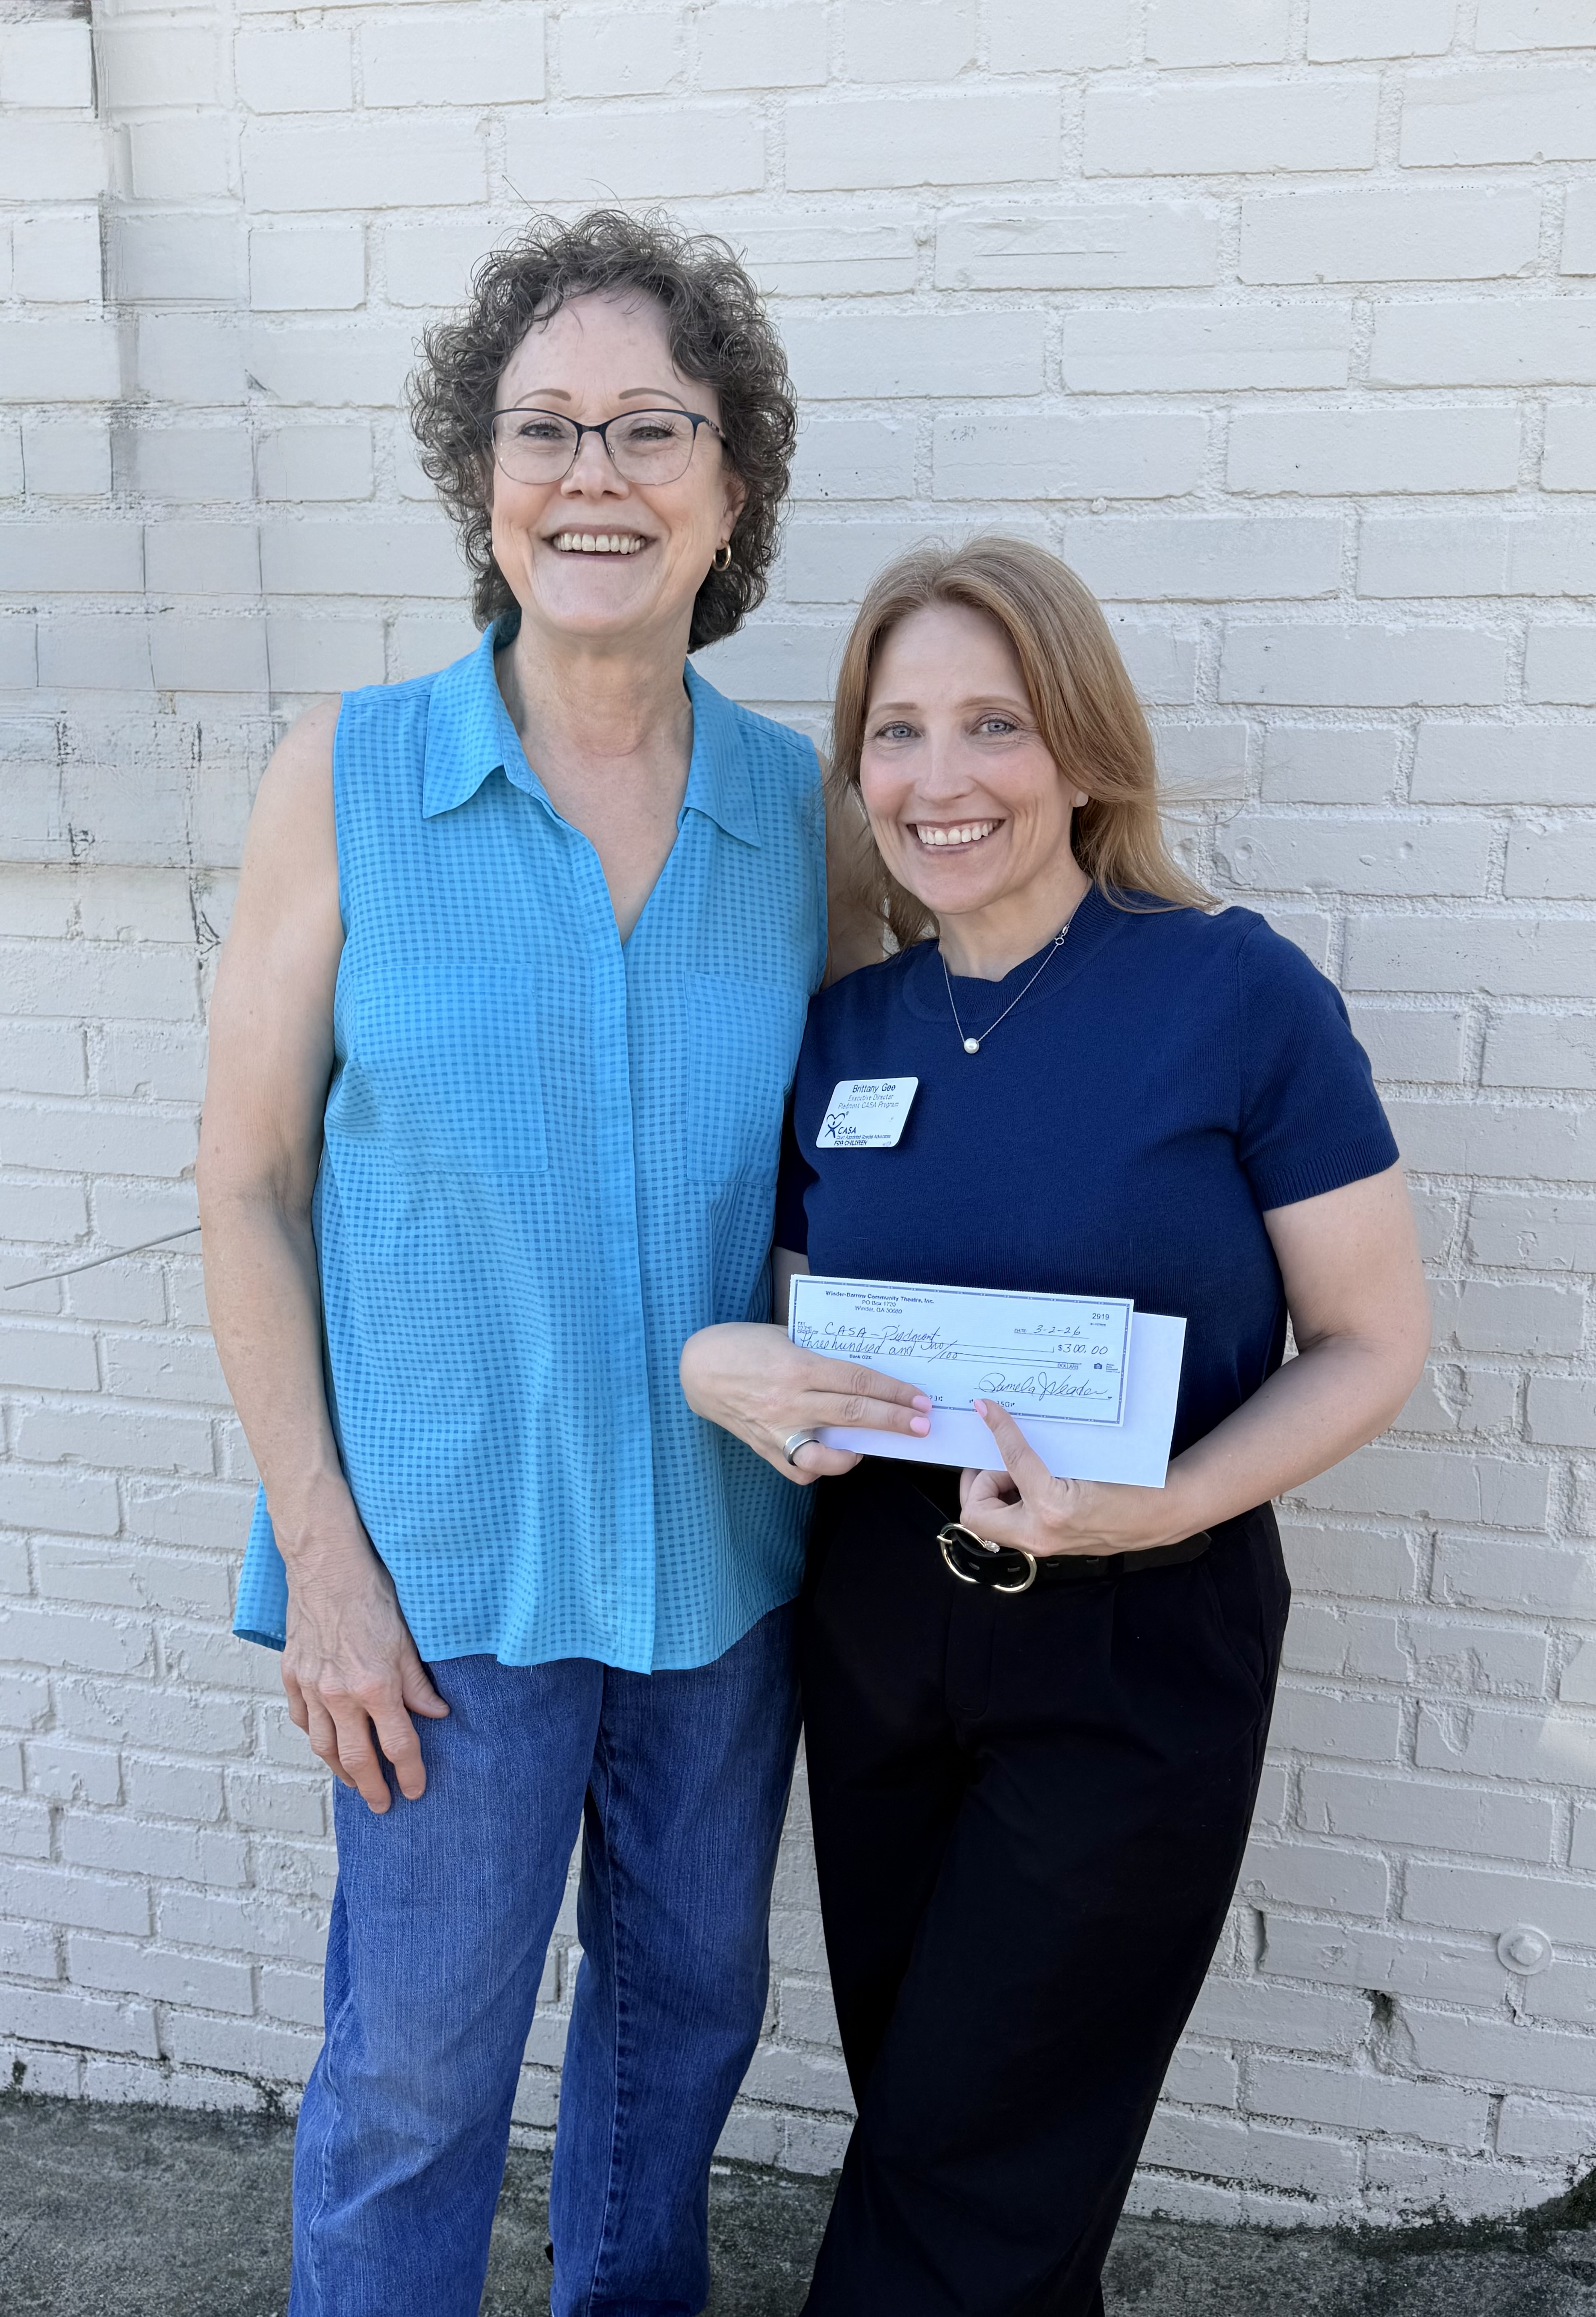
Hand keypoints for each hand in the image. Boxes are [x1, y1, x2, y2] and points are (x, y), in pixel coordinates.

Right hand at [280, 1510, 448, 1811]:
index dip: (409, 1773)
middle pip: (356, 1758)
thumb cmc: (373, 1595)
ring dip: (340, 1771)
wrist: (327, 1566)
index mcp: (375, 1686)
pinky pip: (302, 1719)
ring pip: (324, 1746)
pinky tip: (326, 1743)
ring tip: (355, 1783)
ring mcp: (311, 1687)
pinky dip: (315, 1737)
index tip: (415, 1791)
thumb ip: (419, 1684)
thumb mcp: (409, 1639)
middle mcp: (340, 1694)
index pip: (398, 1745)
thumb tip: (437, 1715)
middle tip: (382, 1806)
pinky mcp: (292, 1675)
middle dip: (372, 1787)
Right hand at [681, 1322, 930, 1481]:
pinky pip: (802, 1469)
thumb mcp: (785, 1337)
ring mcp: (778, 1428)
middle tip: (922, 1425)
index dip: (894, 1392)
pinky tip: (835, 1456)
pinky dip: (824, 1467)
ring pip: (830, 1450)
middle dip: (893, 1420)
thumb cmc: (743, 1344)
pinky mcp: (766, 1447)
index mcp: (798, 1367)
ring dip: (862, 1451)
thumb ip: (819, 1356)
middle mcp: (790, 1401)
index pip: (858, 1381)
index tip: (918, 1399)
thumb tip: (859, 1373)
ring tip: (879, 1446)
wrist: (697, 1369)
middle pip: (854, 1413)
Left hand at [959, 1399, 1190, 1558]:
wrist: (1158, 1515)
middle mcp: (1041, 1534)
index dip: (1000, 1431)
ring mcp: (1041, 1544)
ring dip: (991, 1493)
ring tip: (1014, 1471)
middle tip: (994, 1458)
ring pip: (987, 1521)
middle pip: (974, 1512)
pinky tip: (1027, 1483)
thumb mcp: (1085, 1460)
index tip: (988, 1410)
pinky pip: (1009, 1523)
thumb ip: (1042, 1449)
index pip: (1012, 1461)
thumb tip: (1005, 1422)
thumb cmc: (1132, 1486)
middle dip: (977, 1482)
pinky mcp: (1046, 1544)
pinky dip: (1008, 1501)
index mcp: (1051, 1509)